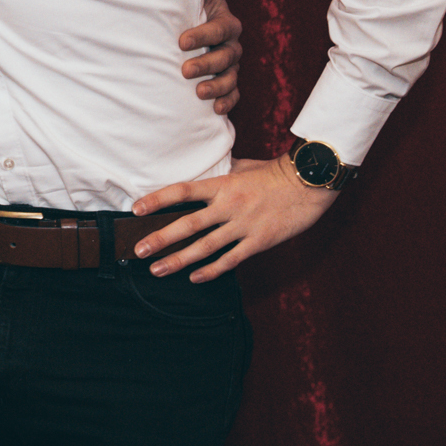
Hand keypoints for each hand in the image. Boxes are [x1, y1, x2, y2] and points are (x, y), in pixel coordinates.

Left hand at [129, 154, 336, 282]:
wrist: (309, 183)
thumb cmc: (275, 173)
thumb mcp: (243, 168)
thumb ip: (222, 176)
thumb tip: (206, 177)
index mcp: (222, 185)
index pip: (182, 191)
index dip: (157, 200)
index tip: (136, 209)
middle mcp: (229, 205)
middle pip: (187, 224)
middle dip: (160, 238)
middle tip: (138, 249)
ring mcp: (244, 225)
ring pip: (205, 247)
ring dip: (179, 260)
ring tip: (157, 270)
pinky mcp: (259, 242)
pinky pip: (231, 260)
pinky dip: (212, 271)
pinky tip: (195, 278)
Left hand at [178, 0, 242, 113]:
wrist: (194, 30)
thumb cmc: (194, 9)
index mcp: (227, 23)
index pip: (220, 29)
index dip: (203, 35)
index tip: (181, 41)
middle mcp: (232, 46)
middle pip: (226, 57)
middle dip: (206, 64)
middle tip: (184, 70)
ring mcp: (231, 66)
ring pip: (231, 77)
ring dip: (217, 86)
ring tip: (198, 93)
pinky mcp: (227, 82)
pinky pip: (234, 94)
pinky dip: (227, 102)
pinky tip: (216, 110)